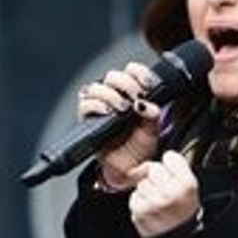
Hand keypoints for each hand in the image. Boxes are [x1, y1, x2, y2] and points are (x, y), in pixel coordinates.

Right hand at [78, 59, 162, 189]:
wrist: (129, 167)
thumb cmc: (140, 146)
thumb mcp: (152, 129)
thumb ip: (152, 115)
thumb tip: (147, 105)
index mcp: (131, 93)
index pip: (131, 71)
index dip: (138, 72)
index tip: (147, 83)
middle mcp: (114, 95)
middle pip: (112, 76)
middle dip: (126, 84)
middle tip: (136, 97)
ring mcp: (99, 105)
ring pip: (97, 87)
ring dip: (110, 94)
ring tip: (123, 108)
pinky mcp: (88, 118)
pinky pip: (85, 104)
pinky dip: (96, 105)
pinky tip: (108, 112)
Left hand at [128, 150, 200, 237]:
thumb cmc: (184, 210)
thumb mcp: (190, 187)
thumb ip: (177, 167)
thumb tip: (157, 158)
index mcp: (186, 185)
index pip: (170, 157)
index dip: (171, 165)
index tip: (174, 175)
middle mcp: (170, 193)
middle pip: (153, 168)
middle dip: (157, 177)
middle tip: (166, 191)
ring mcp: (154, 203)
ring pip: (142, 182)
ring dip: (148, 190)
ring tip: (159, 202)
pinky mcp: (140, 212)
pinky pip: (135, 196)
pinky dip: (141, 202)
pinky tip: (151, 209)